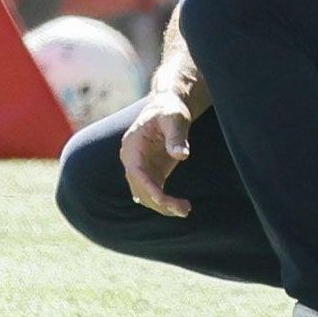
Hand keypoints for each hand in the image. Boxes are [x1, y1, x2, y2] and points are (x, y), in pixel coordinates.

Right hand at [119, 92, 193, 217]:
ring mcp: (140, 167)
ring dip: (162, 206)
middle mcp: (131, 159)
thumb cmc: (170, 110)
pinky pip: (154, 192)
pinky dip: (165, 202)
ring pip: (145, 194)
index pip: (136, 173)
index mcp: (132, 146)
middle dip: (160, 202)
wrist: (168, 106)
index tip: (165, 202)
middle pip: (140, 188)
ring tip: (185, 210)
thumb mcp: (175, 119)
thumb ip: (177, 136)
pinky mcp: (150, 171)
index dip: (149, 189)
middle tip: (184, 209)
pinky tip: (181, 207)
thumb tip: (181, 156)